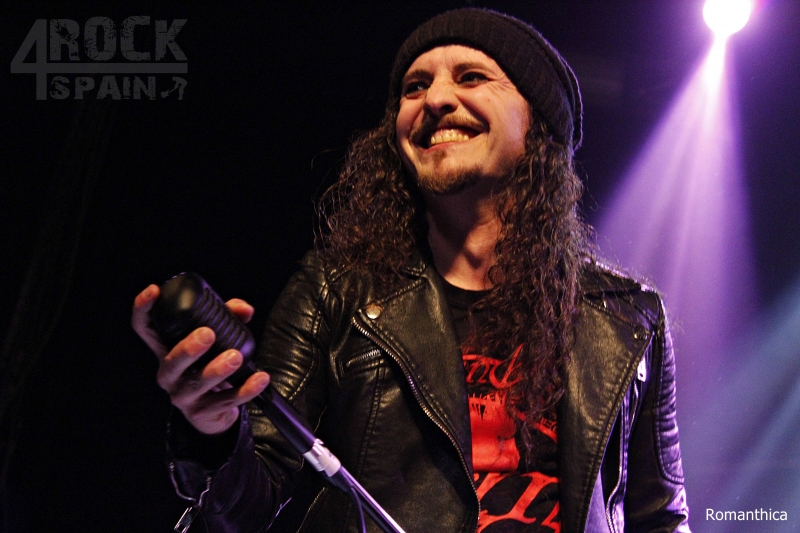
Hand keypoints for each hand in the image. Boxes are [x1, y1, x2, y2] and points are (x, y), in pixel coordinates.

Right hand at [132, 284, 269, 434]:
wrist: (213, 413)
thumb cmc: (208, 366)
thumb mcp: (216, 340)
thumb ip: (229, 318)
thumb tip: (245, 309)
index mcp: (166, 350)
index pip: (145, 328)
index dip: (144, 309)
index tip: (154, 290)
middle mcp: (170, 373)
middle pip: (171, 361)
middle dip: (188, 348)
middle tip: (207, 334)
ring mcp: (184, 395)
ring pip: (197, 384)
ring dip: (217, 370)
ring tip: (235, 357)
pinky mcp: (202, 413)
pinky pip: (225, 401)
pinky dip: (245, 389)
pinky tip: (260, 378)